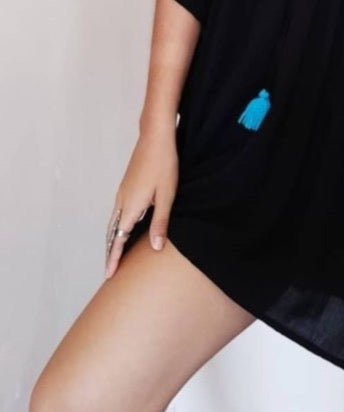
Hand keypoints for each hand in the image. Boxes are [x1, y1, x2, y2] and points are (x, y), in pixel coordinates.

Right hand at [104, 125, 178, 278]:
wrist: (155, 138)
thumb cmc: (164, 164)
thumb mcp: (167, 195)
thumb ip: (160, 222)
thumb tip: (155, 247)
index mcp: (131, 206)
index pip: (118, 238)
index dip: (114, 257)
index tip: (108, 274)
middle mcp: (122, 201)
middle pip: (111, 233)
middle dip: (110, 252)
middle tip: (109, 270)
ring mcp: (123, 193)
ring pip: (113, 222)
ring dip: (113, 239)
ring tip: (115, 254)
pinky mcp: (127, 186)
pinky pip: (118, 213)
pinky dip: (117, 227)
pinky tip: (125, 229)